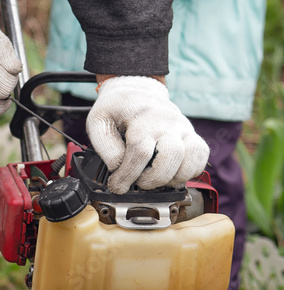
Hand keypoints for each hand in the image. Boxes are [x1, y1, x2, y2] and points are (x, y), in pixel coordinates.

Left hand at [87, 76, 208, 193]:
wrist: (136, 92)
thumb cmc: (116, 110)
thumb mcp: (98, 122)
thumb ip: (105, 147)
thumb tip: (119, 168)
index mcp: (142, 118)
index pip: (140, 151)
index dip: (128, 175)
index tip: (117, 186)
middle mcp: (167, 122)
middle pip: (171, 156)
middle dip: (153, 179)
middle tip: (138, 183)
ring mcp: (183, 128)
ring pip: (191, 158)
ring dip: (174, 178)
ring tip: (155, 180)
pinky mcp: (192, 135)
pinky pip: (201, 156)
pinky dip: (190, 171)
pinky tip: (172, 175)